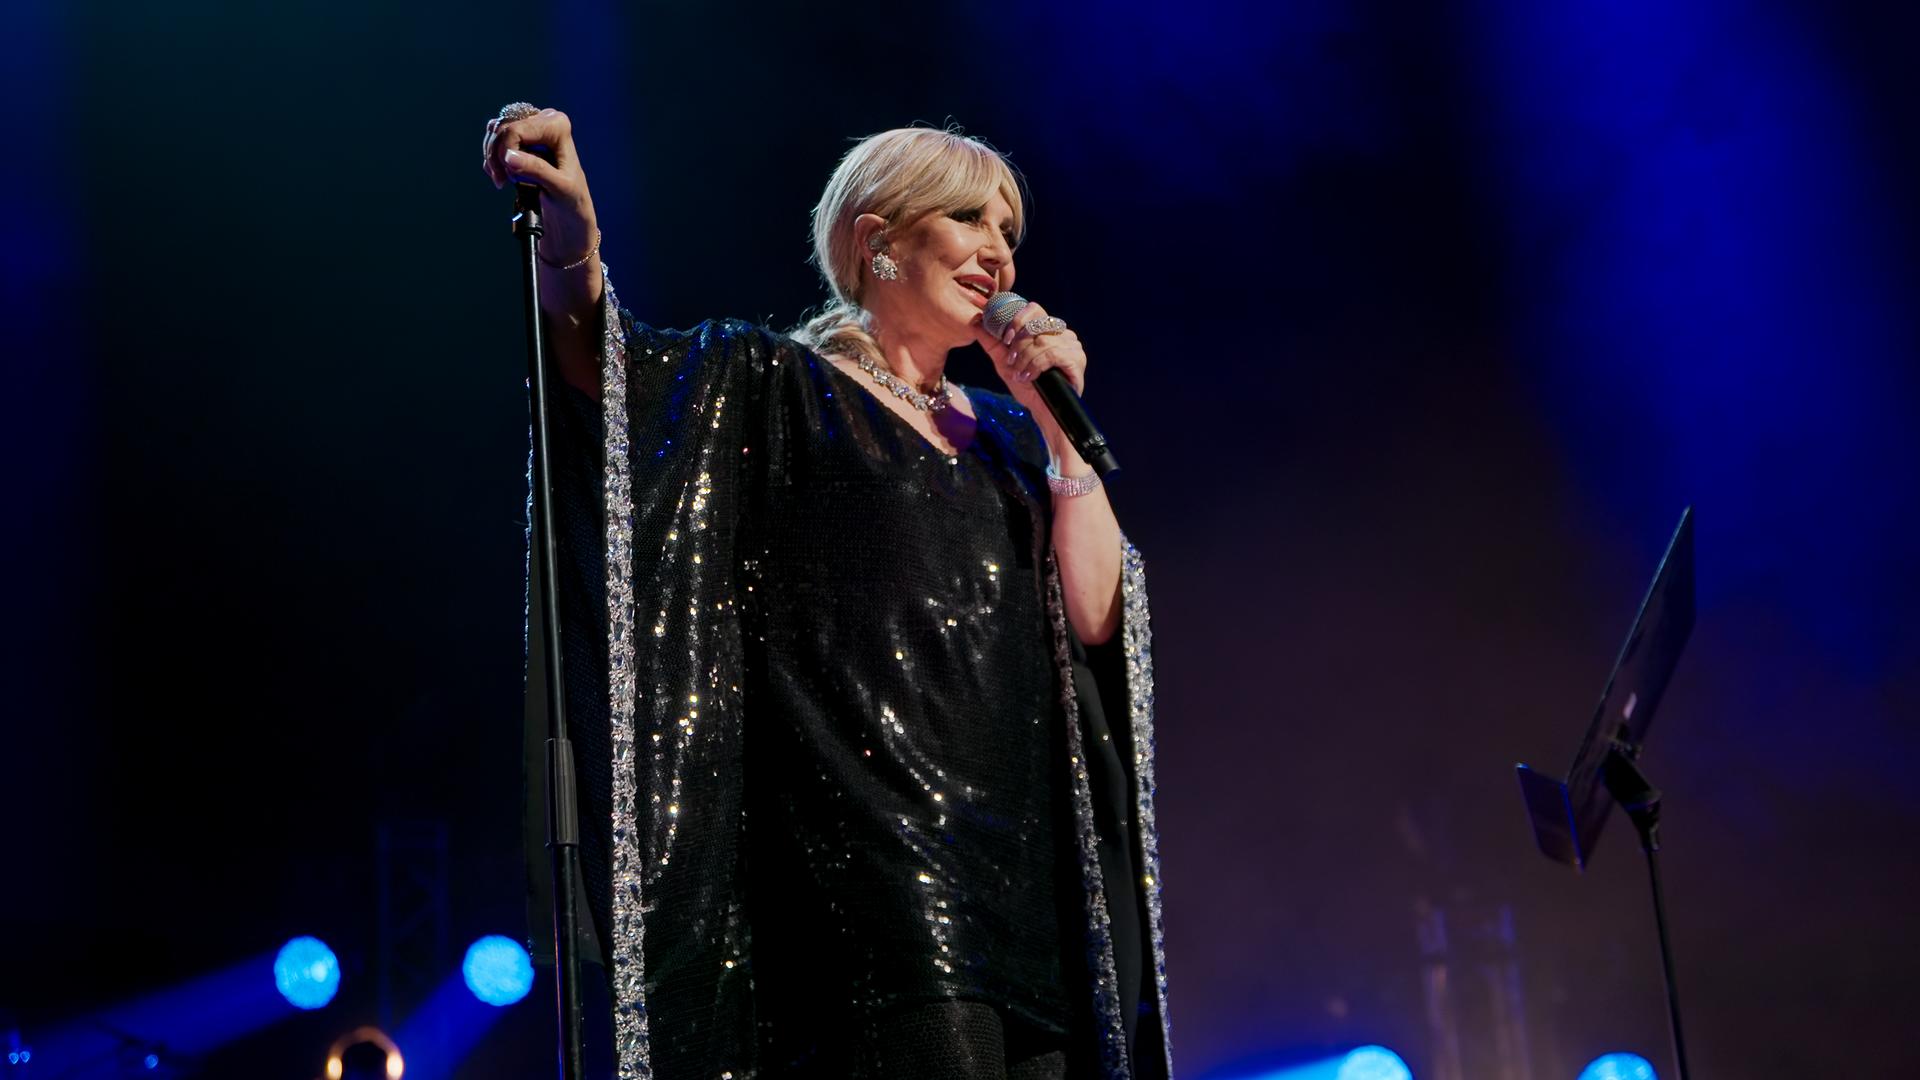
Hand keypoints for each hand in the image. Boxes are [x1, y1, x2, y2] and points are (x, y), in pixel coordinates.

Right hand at [481, 106, 598, 268]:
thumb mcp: (558, 187)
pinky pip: (495, 138)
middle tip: (502, 180)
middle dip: (497, 156)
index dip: (506, 152)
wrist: (570, 211)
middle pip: (502, 128)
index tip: (511, 177)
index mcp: (558, 126)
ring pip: (495, 132)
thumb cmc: (572, 199)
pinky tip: (501, 175)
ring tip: (502, 180)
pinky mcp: (522, 137)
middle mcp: (545, 120)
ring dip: (492, 158)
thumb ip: (536, 170)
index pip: (515, 130)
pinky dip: (492, 157)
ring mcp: (532, 127)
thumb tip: (509, 156)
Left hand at [973, 301, 1087, 445]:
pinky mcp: (1077, 360)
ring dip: (1026, 360)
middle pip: (1037, 325)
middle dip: (1019, 346)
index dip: (1017, 320)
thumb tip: (976, 321)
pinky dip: (1037, 366)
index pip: (1034, 309)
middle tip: (1012, 363)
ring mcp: (1073, 346)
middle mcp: (1063, 334)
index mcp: (1048, 330)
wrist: (1042, 412)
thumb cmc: (1027, 387)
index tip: (1006, 339)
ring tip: (1021, 374)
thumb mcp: (1004, 362)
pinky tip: (1030, 377)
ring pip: (1043, 341)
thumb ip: (992, 342)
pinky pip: (1053, 354)